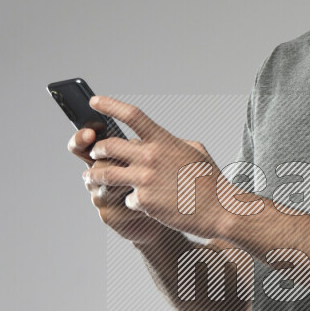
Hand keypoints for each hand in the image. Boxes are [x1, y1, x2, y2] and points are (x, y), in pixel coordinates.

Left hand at [83, 96, 223, 240]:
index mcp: (163, 141)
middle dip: (96, 149)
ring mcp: (145, 180)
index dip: (110, 105)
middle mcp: (151, 157)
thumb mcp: (195, 150)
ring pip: (106, 174)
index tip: (95, 101)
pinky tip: (143, 203)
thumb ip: (172, 142)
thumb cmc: (210, 180)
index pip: (131, 115)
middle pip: (108, 146)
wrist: (219, 209)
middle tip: (94, 152)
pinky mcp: (144, 202)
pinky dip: (131, 200)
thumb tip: (160, 140)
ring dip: (94, 174)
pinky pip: (126, 198)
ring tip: (90, 176)